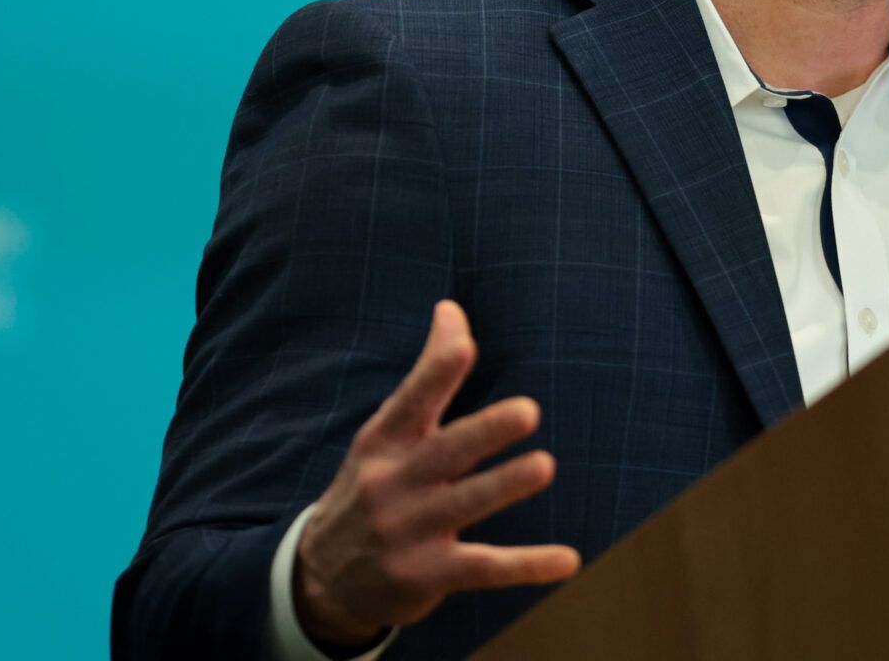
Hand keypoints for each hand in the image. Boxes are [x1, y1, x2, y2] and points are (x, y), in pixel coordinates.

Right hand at [292, 300, 579, 651]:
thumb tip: (452, 308)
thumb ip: (428, 375)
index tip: (465, 346)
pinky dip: (527, 565)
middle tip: (529, 411)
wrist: (321, 580)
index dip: (437, 373)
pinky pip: (484, 568)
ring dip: (504, 485)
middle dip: (485, 431)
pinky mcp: (427, 576)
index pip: (412, 401)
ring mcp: (408, 532)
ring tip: (545, 466)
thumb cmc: (373, 485)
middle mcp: (392, 483)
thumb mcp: (387, 432)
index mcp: (384, 441)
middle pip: (444, 452)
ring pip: (465, 505)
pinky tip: (567, 560)